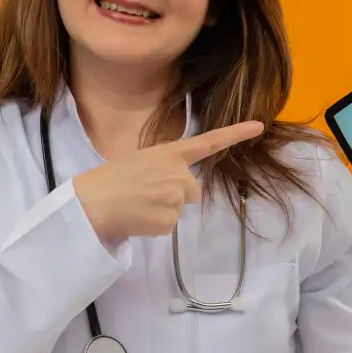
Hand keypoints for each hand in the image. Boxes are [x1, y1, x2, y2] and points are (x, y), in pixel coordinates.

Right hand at [74, 120, 264, 243]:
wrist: (91, 202)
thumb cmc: (110, 179)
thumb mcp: (140, 161)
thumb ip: (164, 169)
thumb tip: (177, 190)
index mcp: (168, 153)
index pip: (208, 142)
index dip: (235, 134)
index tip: (259, 126)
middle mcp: (178, 174)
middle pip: (192, 190)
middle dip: (176, 194)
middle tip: (146, 194)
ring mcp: (175, 198)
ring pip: (179, 209)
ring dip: (162, 210)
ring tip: (137, 205)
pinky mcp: (169, 221)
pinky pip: (168, 226)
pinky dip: (154, 225)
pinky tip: (137, 218)